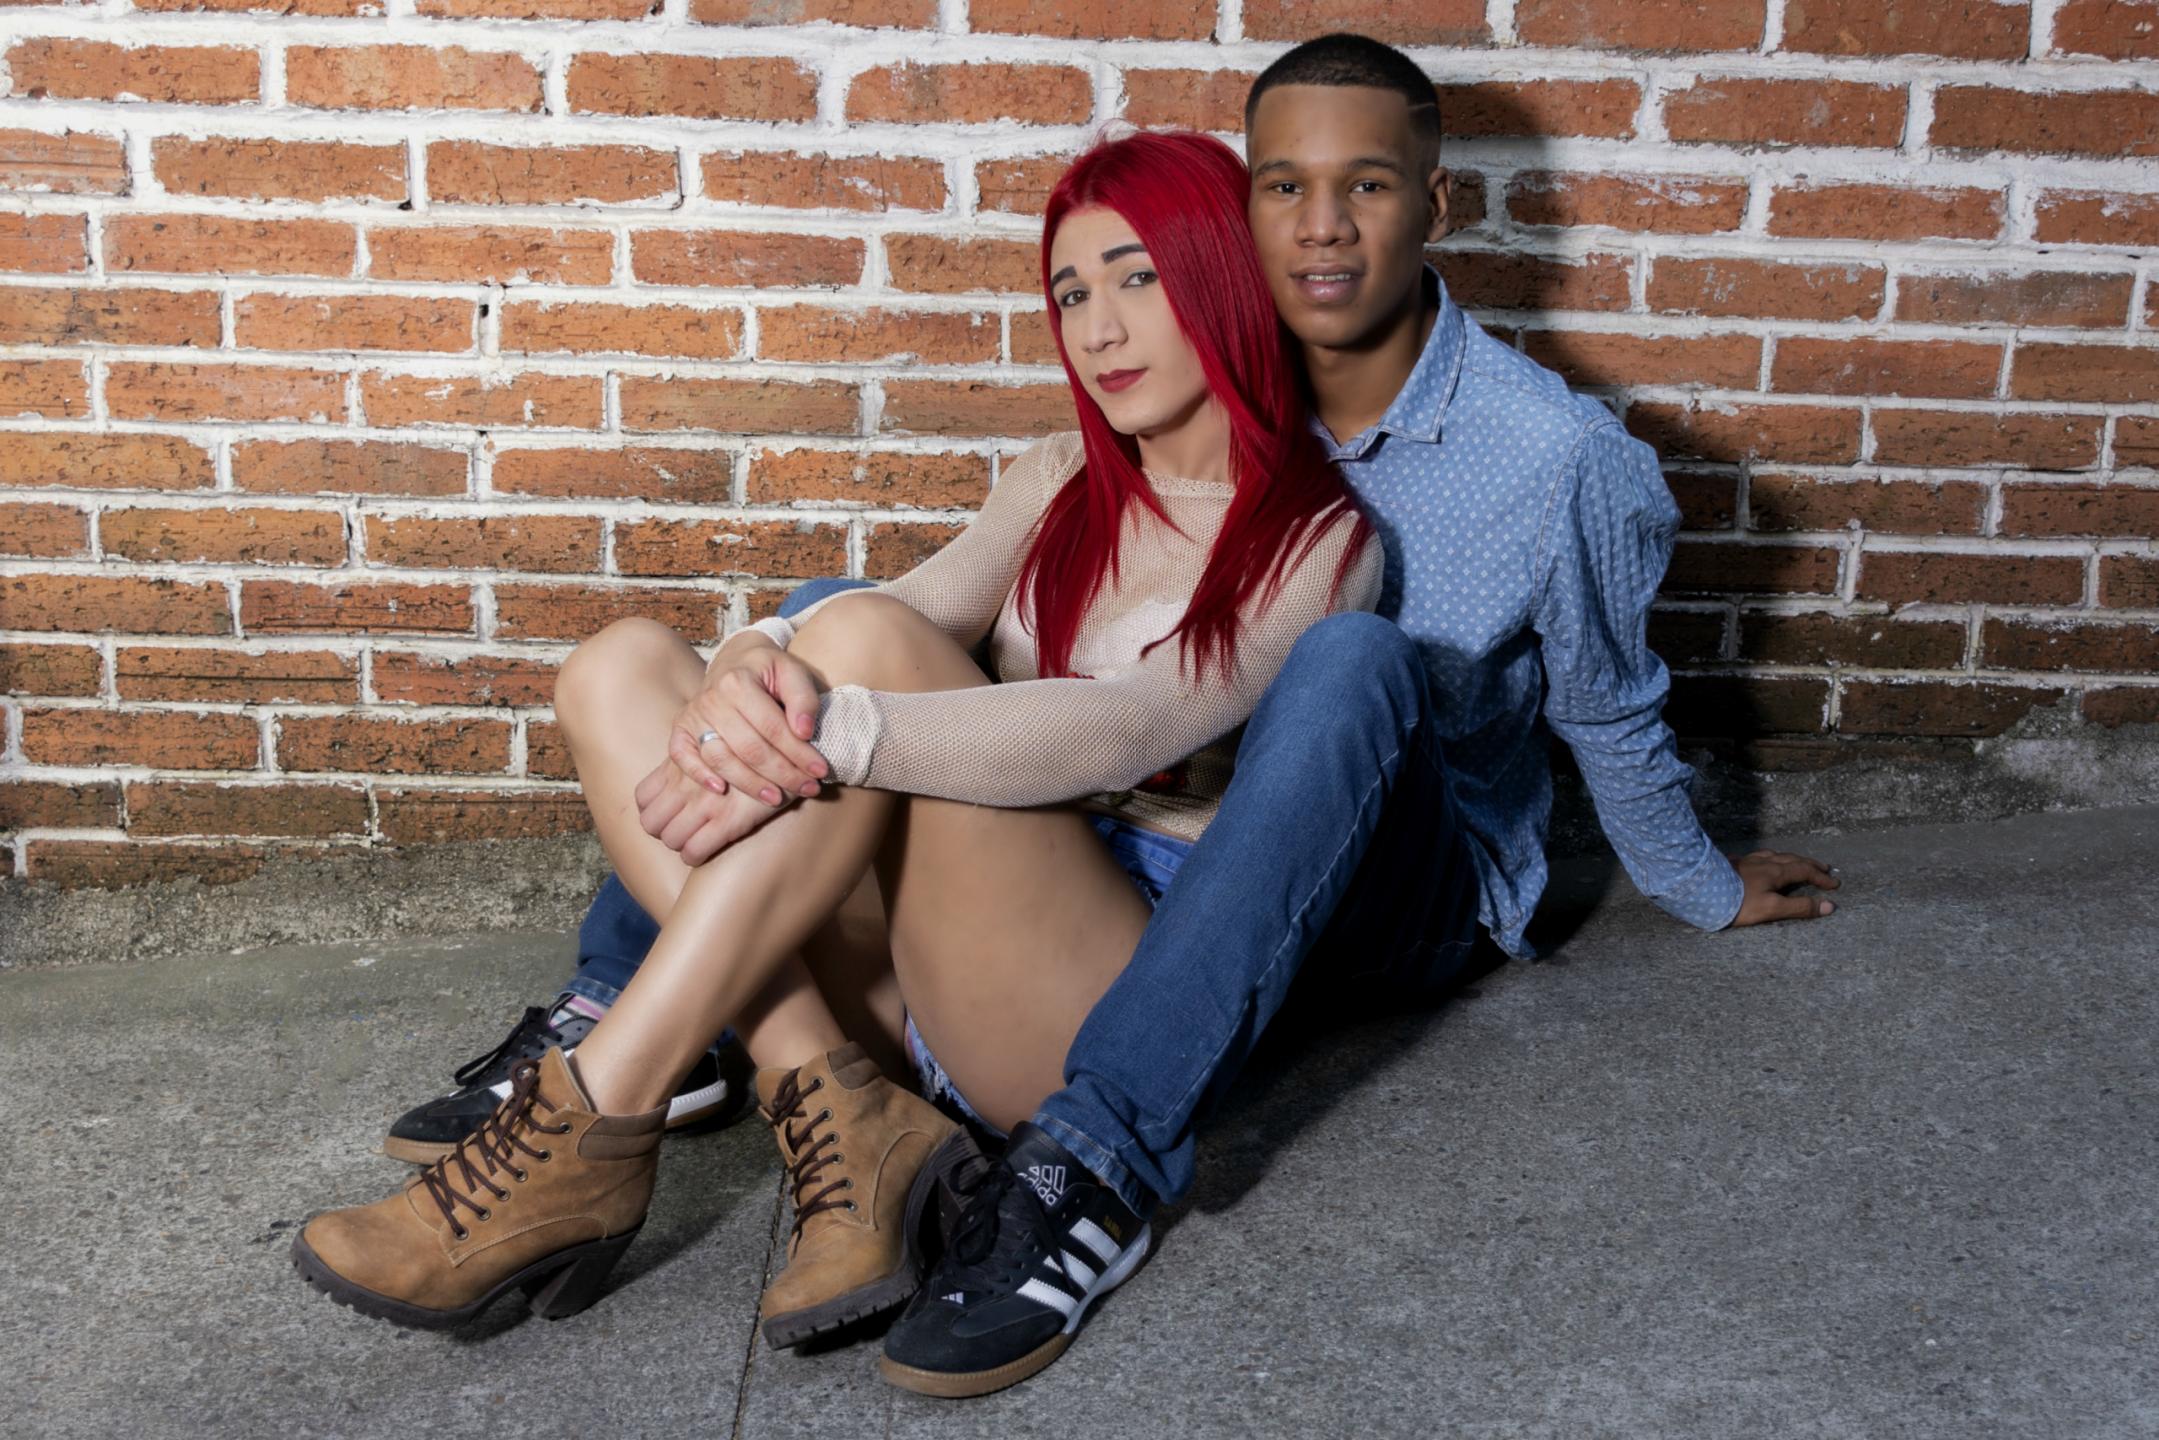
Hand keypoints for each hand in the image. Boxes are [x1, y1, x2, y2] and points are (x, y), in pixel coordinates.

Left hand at [633, 755, 788, 864]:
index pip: (644, 796)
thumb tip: (691, 777)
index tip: (669, 813)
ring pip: (670, 838)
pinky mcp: (727, 820)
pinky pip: (694, 851)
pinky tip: (709, 850)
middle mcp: (686, 783)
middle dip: (664, 830)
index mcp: (681, 763)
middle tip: (683, 830)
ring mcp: (705, 802)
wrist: (793, 745)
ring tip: (698, 839)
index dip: (653, 810)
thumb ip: (699, 756)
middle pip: (651, 822)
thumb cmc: (759, 740)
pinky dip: (696, 856)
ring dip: (680, 844)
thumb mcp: (721, 738)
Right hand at [668, 636, 829, 808]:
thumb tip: (804, 732)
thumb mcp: (793, 673)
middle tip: (808, 789)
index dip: (799, 753)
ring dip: (750, 784)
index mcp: (738, 682)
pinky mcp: (680, 729)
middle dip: (782, 774)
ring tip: (777, 798)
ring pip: (721, 759)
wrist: (735, 661)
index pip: (772, 727)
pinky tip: (722, 790)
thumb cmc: (769, 671)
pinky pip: (682, 756)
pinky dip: (699, 775)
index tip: (821, 771)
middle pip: (749, 748)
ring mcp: (693, 716)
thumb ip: (803, 698)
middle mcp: (711, 699)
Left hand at [1729, 849, 1840, 926]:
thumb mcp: (1772, 909)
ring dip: (1789, 858)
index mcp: (1775, 872)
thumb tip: (1829, 906)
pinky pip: (1754, 858)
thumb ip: (1799, 907)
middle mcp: (1763, 862)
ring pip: (1773, 855)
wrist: (1701, 891)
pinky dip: (1766, 859)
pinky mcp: (1731, 864)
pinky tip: (1759, 861)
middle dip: (1810, 864)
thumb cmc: (1738, 903)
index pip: (1805, 872)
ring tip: (1796, 862)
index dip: (1821, 878)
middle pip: (1792, 859)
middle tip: (1823, 868)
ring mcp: (1746, 861)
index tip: (1835, 884)